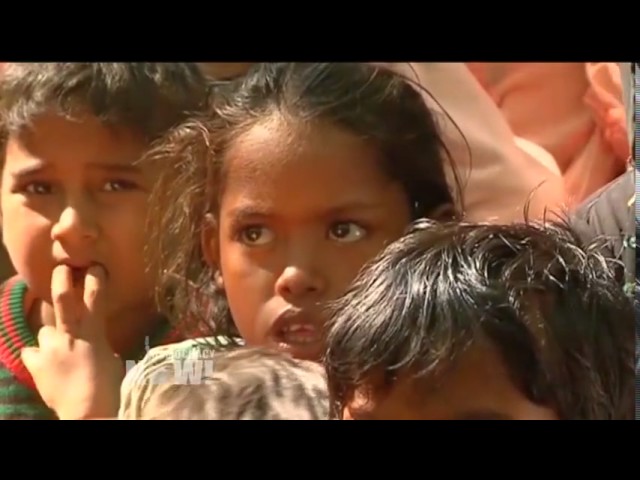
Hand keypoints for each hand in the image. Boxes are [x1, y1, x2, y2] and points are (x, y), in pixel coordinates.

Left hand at [21, 265, 124, 419]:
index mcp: (93, 331)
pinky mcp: (35, 364)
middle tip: (63, 268)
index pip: (95, 296)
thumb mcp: (110, 358)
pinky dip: (38, 355)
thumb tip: (95, 340)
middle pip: (62, 297)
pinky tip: (44, 362)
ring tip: (58, 347)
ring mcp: (49, 348)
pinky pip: (31, 352)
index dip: (95, 278)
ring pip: (44, 330)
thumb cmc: (108, 387)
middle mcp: (69, 334)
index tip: (95, 266)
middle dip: (61, 279)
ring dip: (51, 336)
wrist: (87, 411)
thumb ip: (99, 343)